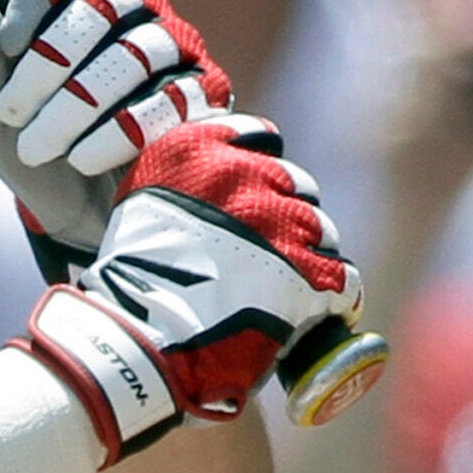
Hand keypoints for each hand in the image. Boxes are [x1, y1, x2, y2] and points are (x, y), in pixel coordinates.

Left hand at [0, 0, 230, 278]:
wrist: (74, 217)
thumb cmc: (32, 144)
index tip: (6, 43)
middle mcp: (135, 13)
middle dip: (49, 59)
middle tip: (10, 110)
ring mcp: (175, 53)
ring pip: (137, 51)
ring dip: (76, 103)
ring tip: (37, 146)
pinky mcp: (202, 101)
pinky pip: (170, 100)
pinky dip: (117, 132)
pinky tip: (83, 159)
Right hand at [17, 115, 363, 463]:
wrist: (143, 338)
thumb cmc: (131, 283)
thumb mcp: (144, 209)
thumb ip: (182, 185)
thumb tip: (212, 188)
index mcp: (197, 150)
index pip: (257, 133)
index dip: (260, 167)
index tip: (254, 190)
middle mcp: (244, 173)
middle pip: (295, 183)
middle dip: (285, 215)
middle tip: (265, 251)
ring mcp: (282, 221)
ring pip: (320, 229)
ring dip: (307, 254)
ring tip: (281, 288)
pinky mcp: (311, 270)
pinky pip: (341, 275)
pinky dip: (332, 294)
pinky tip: (311, 310)